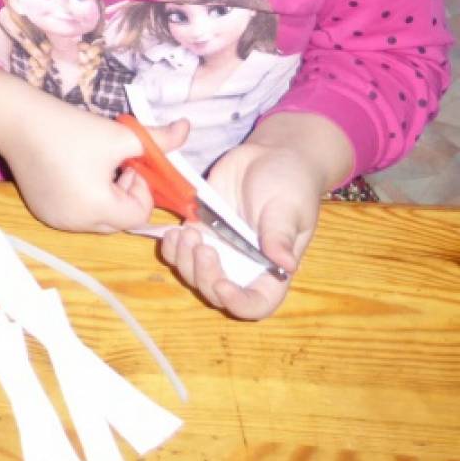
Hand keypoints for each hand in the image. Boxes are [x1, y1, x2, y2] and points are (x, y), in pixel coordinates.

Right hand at [2, 93, 190, 232]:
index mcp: (98, 208)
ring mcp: (56, 220)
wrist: (17, 122)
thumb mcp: (120, 135)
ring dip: (105, 198)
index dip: (142, 189)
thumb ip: (158, 139)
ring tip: (93, 166)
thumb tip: (188, 129)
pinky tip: (72, 170)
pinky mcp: (41, 212)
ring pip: (97, 220)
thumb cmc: (71, 129)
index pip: (139, 215)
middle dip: (125, 195)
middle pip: (119, 221)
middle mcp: (76, 224)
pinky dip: (82, 199)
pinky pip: (75, 215)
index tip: (129, 163)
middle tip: (115, 165)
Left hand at [159, 138, 320, 319]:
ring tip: (186, 233)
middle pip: (215, 291)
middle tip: (201, 245)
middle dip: (203, 275)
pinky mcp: (199, 228)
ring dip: (183, 261)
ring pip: (192, 273)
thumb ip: (280, 234)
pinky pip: (178, 250)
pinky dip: (170, 247)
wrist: (267, 156)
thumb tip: (286, 265)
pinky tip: (170, 233)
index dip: (238, 303)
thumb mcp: (288, 207)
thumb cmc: (289, 183)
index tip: (222, 285)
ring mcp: (218, 248)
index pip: (257, 303)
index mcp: (270, 269)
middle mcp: (242, 265)